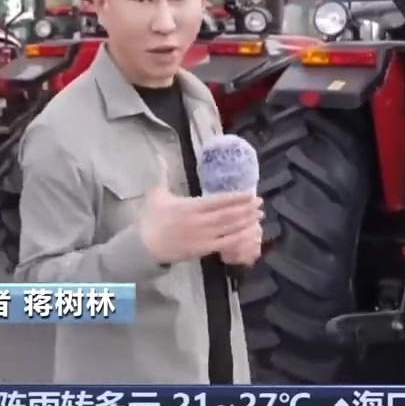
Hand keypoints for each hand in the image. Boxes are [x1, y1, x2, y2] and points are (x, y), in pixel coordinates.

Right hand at [137, 157, 258, 263]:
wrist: (144, 245)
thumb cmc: (151, 219)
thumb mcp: (156, 194)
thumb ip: (162, 174)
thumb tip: (159, 155)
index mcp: (190, 206)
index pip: (218, 201)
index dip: (236, 197)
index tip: (250, 194)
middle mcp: (200, 221)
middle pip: (228, 214)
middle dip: (245, 209)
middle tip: (260, 204)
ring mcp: (203, 237)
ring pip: (229, 229)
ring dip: (245, 222)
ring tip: (258, 216)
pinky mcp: (203, 250)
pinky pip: (225, 244)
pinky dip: (238, 239)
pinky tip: (249, 235)